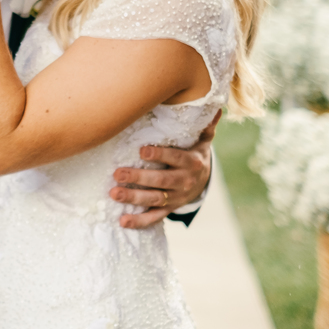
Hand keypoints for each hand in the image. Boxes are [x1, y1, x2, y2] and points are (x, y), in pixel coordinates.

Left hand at [109, 110, 219, 228]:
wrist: (203, 181)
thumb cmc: (195, 153)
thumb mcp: (202, 140)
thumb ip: (205, 125)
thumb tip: (215, 107)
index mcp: (192, 163)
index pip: (176, 158)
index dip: (160, 155)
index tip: (141, 150)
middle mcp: (184, 182)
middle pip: (161, 181)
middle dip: (139, 178)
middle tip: (118, 173)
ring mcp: (176, 198)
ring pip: (154, 200)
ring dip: (133, 198)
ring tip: (114, 193)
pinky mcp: (168, 209)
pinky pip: (154, 217)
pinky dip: (139, 221)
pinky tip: (123, 221)